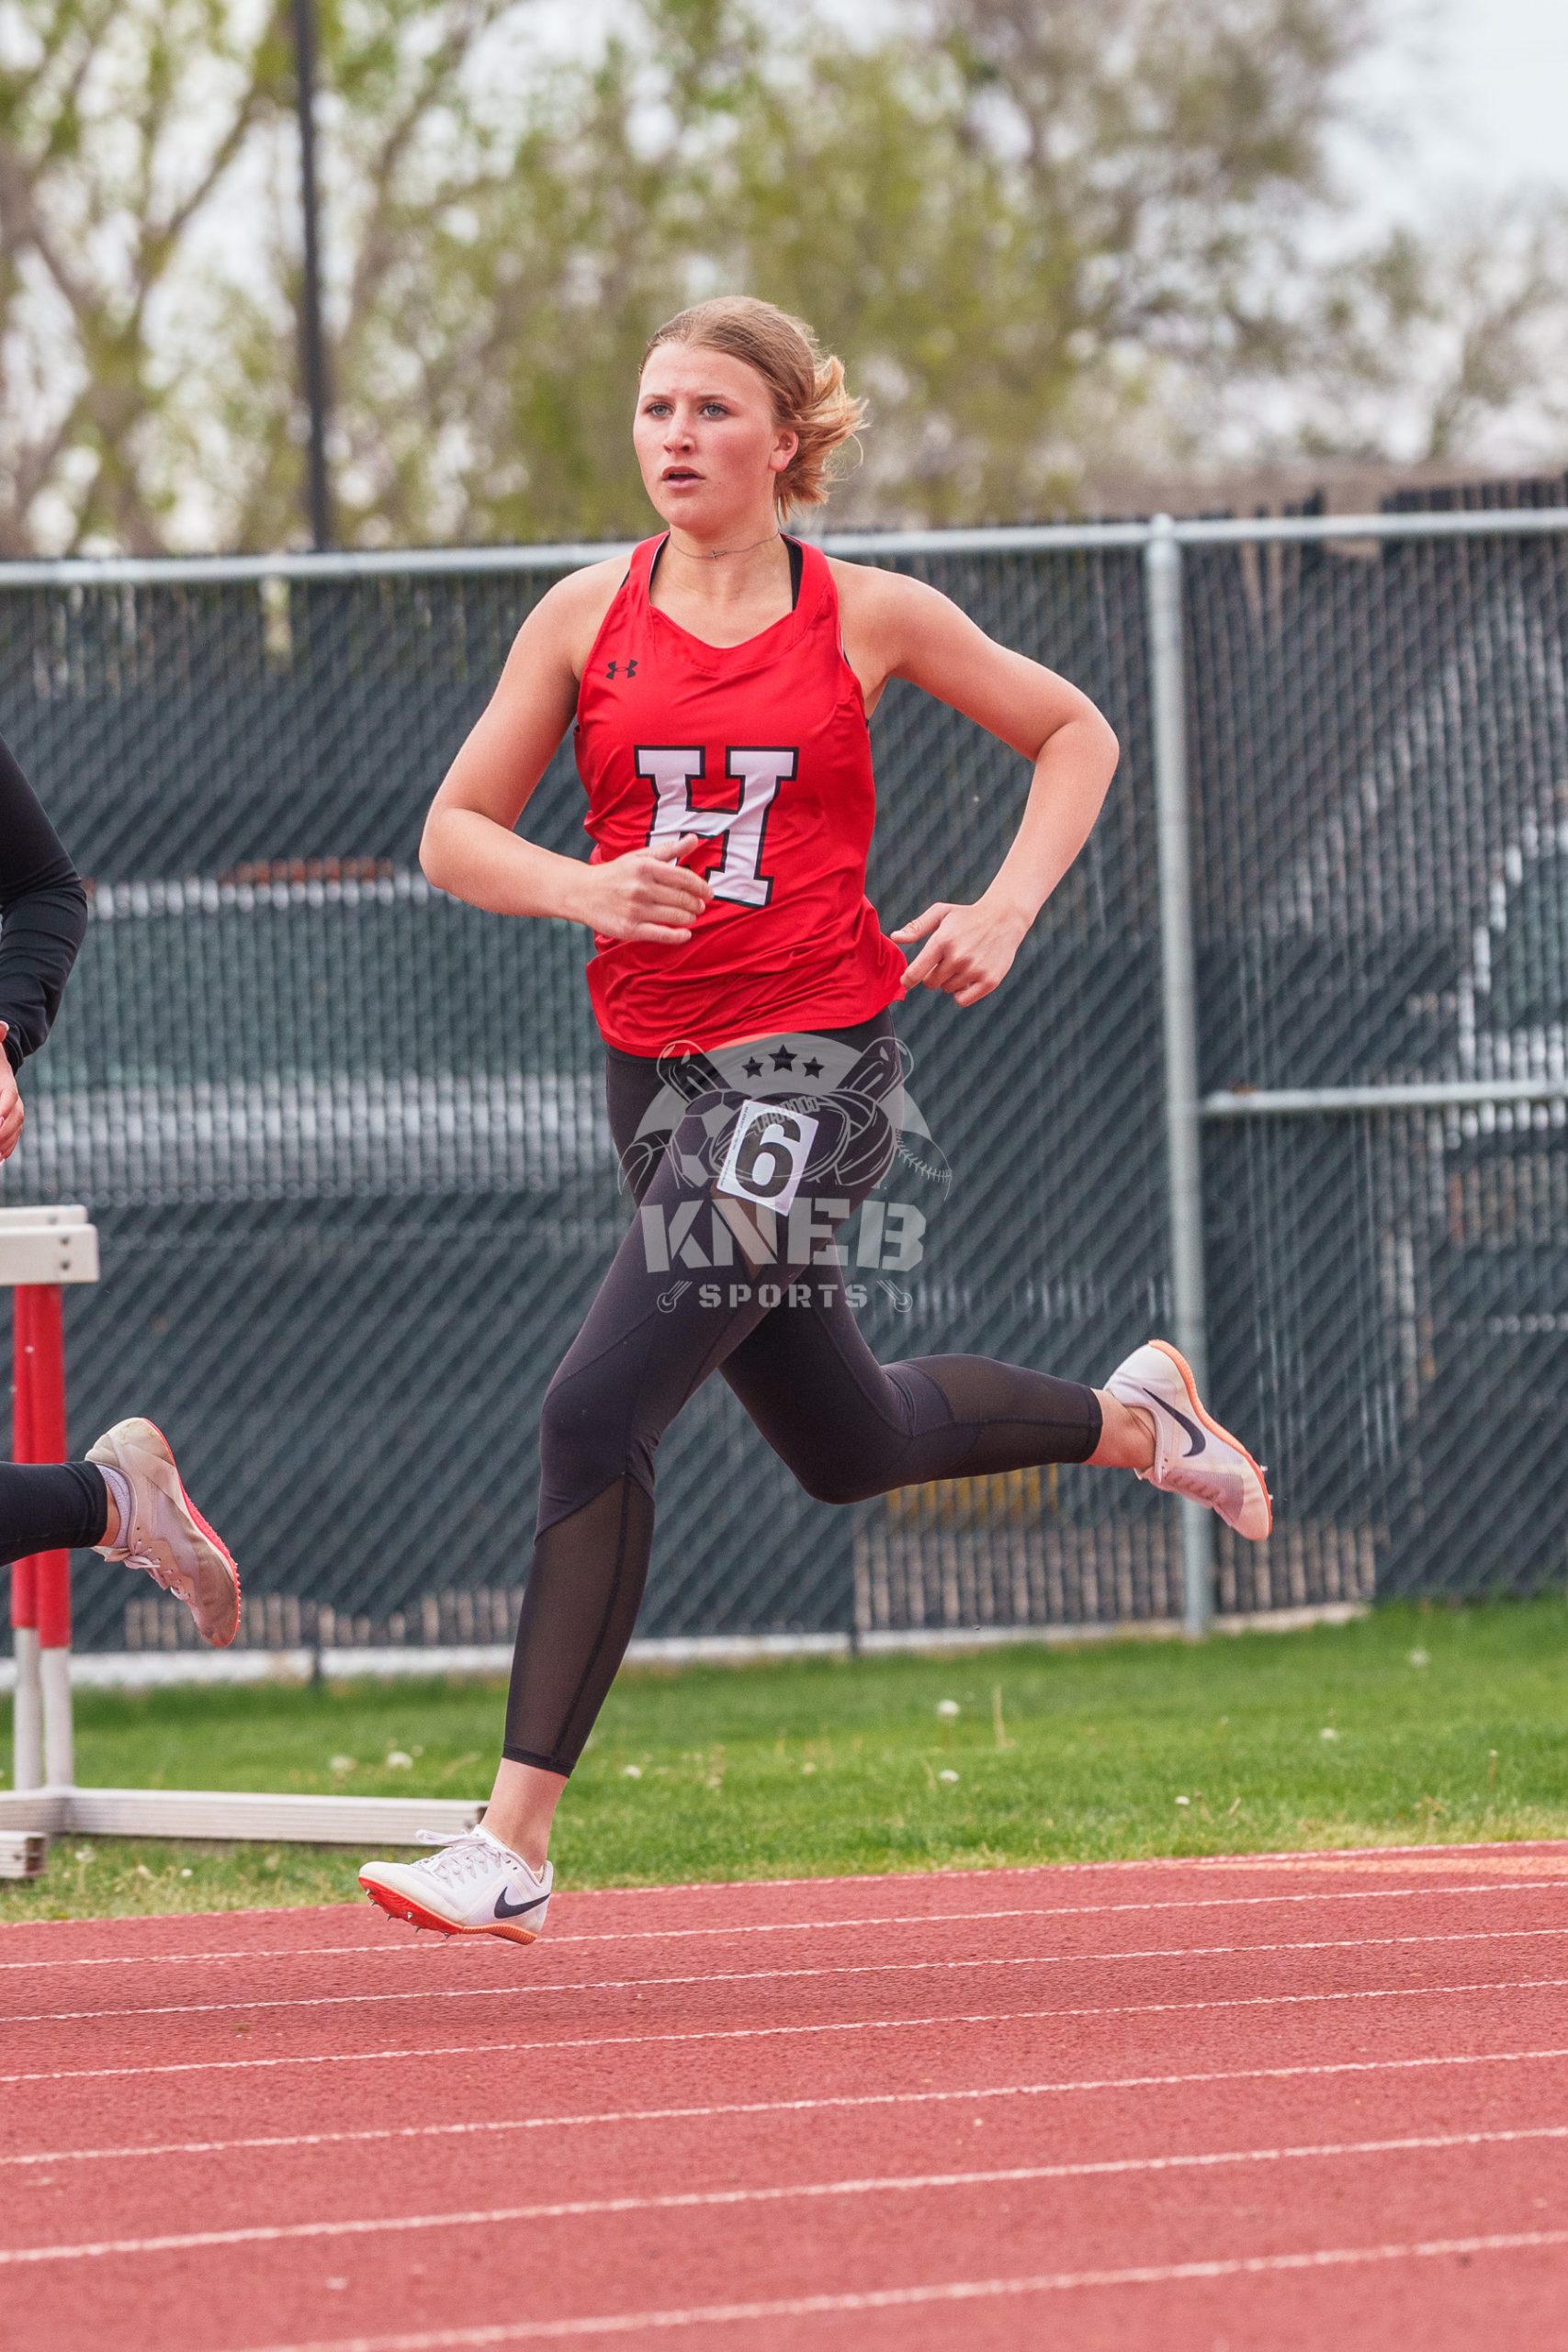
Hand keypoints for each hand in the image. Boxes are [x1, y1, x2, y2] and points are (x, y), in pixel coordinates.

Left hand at [0, 1024, 21, 1160]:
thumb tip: (1, 1026)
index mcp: (6, 1081)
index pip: (9, 1096)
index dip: (4, 1110)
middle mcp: (14, 1097)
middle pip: (15, 1117)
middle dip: (5, 1132)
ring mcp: (13, 1109)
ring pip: (15, 1129)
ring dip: (6, 1144)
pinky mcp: (8, 1119)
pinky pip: (12, 1136)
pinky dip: (7, 1148)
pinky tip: (0, 1160)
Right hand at [581, 833, 712, 943]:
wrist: (581, 892)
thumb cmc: (615, 873)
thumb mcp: (640, 857)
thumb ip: (669, 850)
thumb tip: (694, 839)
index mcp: (645, 868)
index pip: (684, 878)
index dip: (701, 887)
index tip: (709, 893)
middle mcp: (641, 888)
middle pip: (682, 899)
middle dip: (696, 904)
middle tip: (700, 906)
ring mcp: (635, 910)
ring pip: (675, 917)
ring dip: (689, 918)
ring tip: (691, 917)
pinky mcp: (629, 929)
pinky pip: (661, 935)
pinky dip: (678, 936)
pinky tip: (685, 934)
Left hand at [891, 897, 1028, 1006]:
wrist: (1004, 918)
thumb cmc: (967, 916)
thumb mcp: (941, 913)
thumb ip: (916, 927)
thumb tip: (894, 938)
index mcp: (942, 941)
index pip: (916, 972)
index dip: (907, 980)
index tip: (906, 981)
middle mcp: (958, 957)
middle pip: (931, 983)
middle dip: (933, 975)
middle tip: (945, 961)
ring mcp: (974, 970)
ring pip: (947, 989)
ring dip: (949, 981)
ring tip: (962, 963)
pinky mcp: (989, 981)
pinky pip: (962, 1000)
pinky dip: (961, 994)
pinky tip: (966, 979)